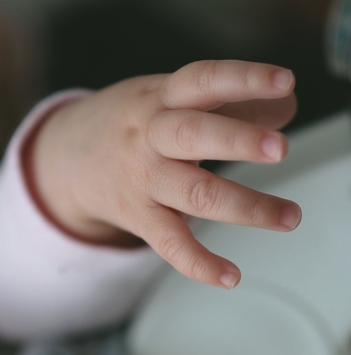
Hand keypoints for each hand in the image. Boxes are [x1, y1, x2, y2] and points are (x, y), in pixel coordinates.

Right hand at [27, 60, 299, 288]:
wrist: (65, 155)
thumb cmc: (132, 121)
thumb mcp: (170, 96)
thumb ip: (230, 98)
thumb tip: (287, 103)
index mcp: (162, 97)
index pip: (202, 80)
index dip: (243, 78)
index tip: (284, 80)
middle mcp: (150, 135)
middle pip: (192, 134)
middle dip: (236, 140)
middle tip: (279, 148)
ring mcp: (143, 178)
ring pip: (194, 193)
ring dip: (244, 206)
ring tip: (289, 216)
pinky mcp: (138, 216)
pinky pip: (168, 243)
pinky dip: (199, 263)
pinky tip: (230, 275)